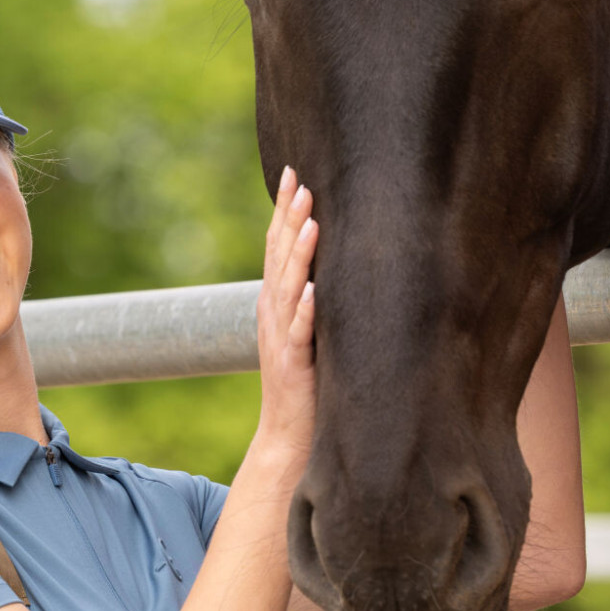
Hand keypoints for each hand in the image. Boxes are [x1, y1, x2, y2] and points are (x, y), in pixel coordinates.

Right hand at [251, 162, 316, 471]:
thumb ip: (313, 297)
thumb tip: (335, 261)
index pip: (277, 247)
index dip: (283, 211)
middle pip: (278, 259)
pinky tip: (314, 291)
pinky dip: (306, 313)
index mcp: (277, 304)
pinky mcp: (294, 367)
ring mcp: (281, 341)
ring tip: (309, 222)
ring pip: (288, 290)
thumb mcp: (307, 330)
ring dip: (298, 256)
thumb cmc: (306, 383)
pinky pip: (300, 336)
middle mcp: (274, 316)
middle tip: (301, 182)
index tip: (292, 173)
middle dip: (288, 219)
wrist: (288, 437)